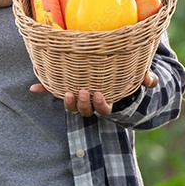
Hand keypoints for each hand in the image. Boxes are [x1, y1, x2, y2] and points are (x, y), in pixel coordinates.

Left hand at [29, 70, 158, 115]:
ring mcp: (78, 96)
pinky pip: (53, 90)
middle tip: (83, 90)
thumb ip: (145, 78)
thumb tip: (151, 81)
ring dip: (68, 102)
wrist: (111, 74)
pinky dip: (44, 89)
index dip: (100, 105)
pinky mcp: (65, 87)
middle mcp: (91, 102)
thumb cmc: (125, 76)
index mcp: (107, 100)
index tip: (100, 94)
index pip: (104, 109)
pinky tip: (33, 88)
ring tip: (67, 91)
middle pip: (85, 111)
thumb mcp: (136, 76)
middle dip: (84, 104)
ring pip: (71, 106)